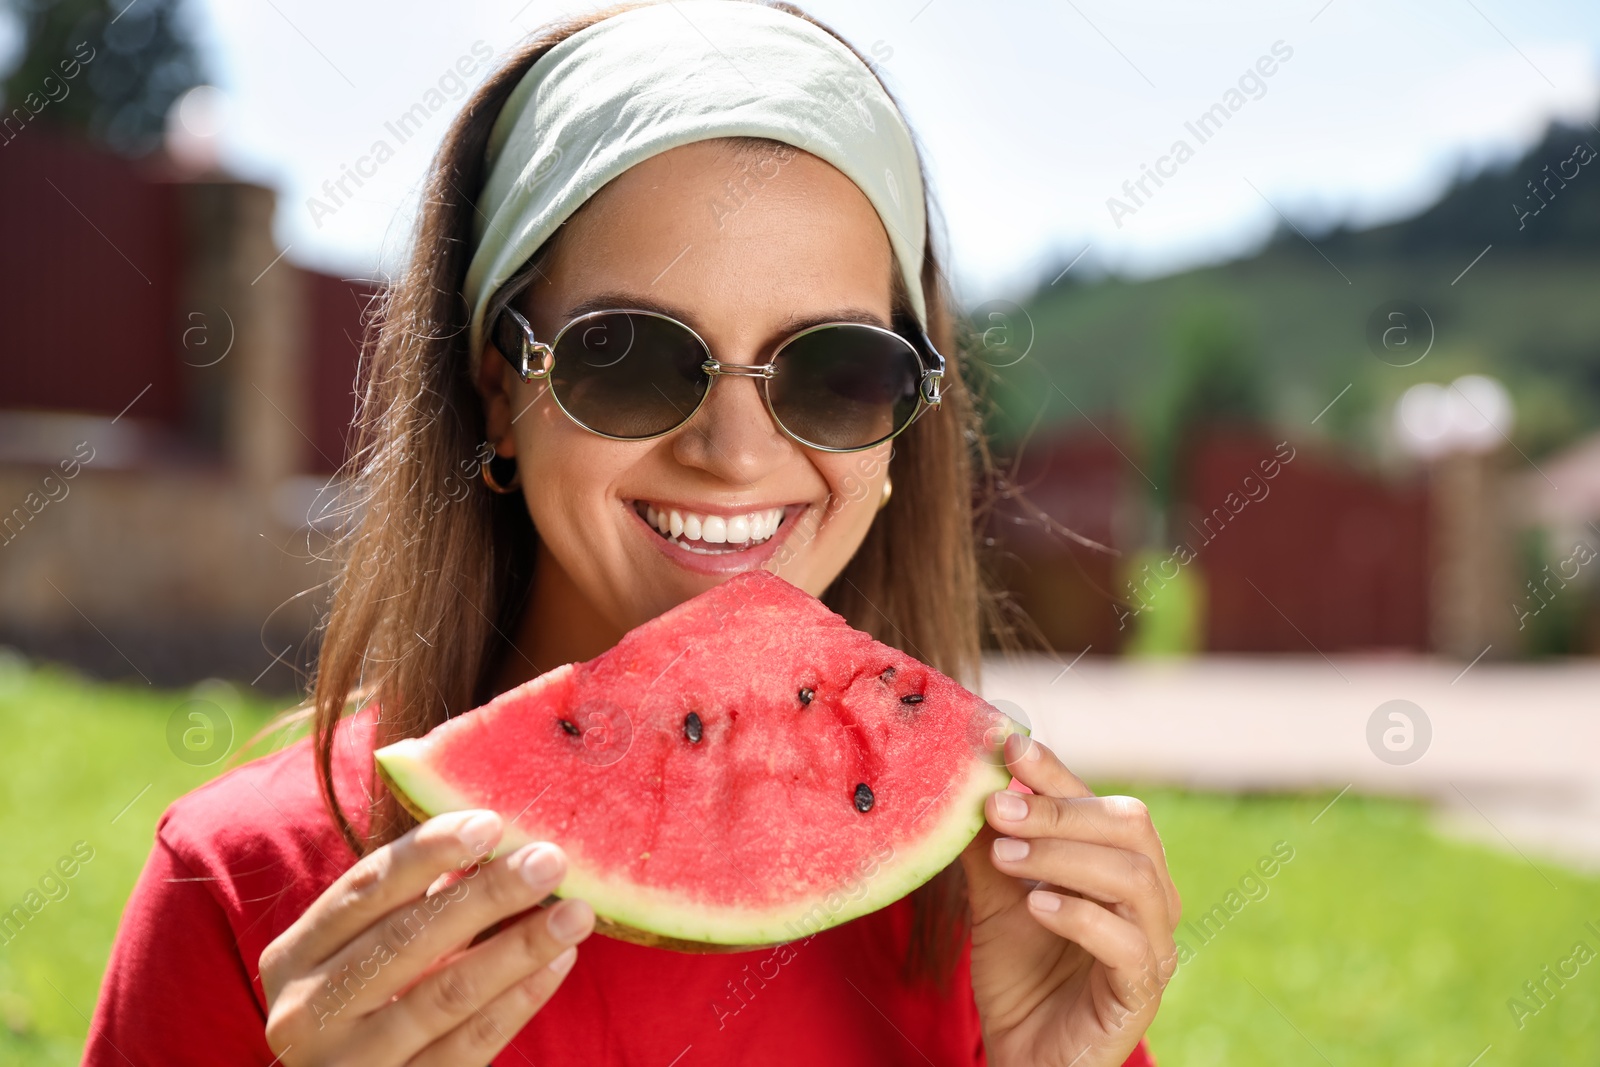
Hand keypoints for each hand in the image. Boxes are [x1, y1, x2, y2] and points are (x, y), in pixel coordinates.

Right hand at [260, 810, 594, 1064]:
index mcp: (292, 957)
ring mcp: (347, 1064)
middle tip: (550, 860)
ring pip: (443, 995)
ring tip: (575, 913)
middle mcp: (306, 1012)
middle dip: (486, 895)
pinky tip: (558, 964)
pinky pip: (467, 1048)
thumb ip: (408, 905)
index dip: (427, 852)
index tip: (491, 822)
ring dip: (518, 948)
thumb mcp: (360, 956)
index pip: (363, 890)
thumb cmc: (357, 1009)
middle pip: (406, 940)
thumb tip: (487, 838)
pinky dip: (517, 1001)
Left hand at [960, 733, 1180, 1066]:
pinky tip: (1037, 907)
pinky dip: (1081, 916)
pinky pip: (1128, 944)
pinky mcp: (1140, 993)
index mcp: (1119, 864)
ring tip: (1006, 858)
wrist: (1025, 1056)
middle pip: (1128, 826)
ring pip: (1133, 877)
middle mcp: (1149, 897)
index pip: (1097, 800)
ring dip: (1063, 857)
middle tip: (997, 811)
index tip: (1008, 746)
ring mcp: (1152, 946)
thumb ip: (990, 844)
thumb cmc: (1021, 973)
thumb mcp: (995, 898)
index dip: (1056, 771)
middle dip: (1058, 811)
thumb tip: (964, 780)